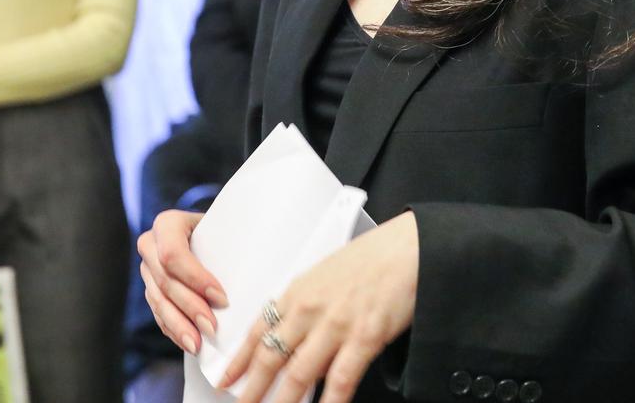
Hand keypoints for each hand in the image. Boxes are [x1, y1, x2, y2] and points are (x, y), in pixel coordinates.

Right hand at [136, 209, 223, 354]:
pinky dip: (174, 330)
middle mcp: (150, 245)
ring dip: (180, 325)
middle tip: (212, 328)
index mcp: (167, 224)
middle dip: (190, 307)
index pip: (173, 253)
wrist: (209, 233)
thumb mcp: (225, 227)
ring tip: (197, 344)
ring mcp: (147, 270)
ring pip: (159, 301)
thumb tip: (257, 265)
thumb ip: (233, 240)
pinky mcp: (150, 290)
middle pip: (166, 281)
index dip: (195, 278)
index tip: (222, 298)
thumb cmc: (222, 230)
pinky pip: (158, 314)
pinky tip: (189, 342)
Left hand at [222, 211, 418, 402]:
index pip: (259, 331)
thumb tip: (295, 337)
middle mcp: (310, 309)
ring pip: (298, 373)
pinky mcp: (365, 337)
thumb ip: (308, 305)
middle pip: (271, 357)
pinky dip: (330, 401)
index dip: (240, 360)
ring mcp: (336, 325)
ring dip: (282, 401)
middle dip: (252, 388)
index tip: (226, 379)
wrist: (408, 247)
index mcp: (298, 291)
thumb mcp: (327, 274)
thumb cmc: (373, 256)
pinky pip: (341, 378)